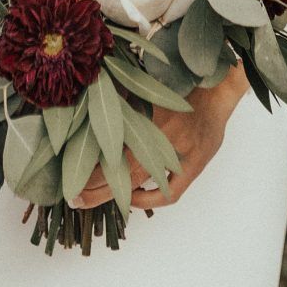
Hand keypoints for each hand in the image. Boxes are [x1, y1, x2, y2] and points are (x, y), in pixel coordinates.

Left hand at [73, 60, 248, 212]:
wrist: (217, 89)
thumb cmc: (180, 84)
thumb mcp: (148, 85)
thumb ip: (123, 98)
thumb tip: (89, 101)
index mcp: (148, 115)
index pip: (110, 148)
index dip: (88, 166)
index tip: (70, 174)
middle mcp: (163, 136)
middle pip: (121, 169)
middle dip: (93, 187)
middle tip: (73, 198)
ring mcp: (180, 153)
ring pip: (139, 182)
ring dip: (113, 194)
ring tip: (89, 201)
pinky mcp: (195, 166)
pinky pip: (170, 193)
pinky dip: (149, 199)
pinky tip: (132, 199)